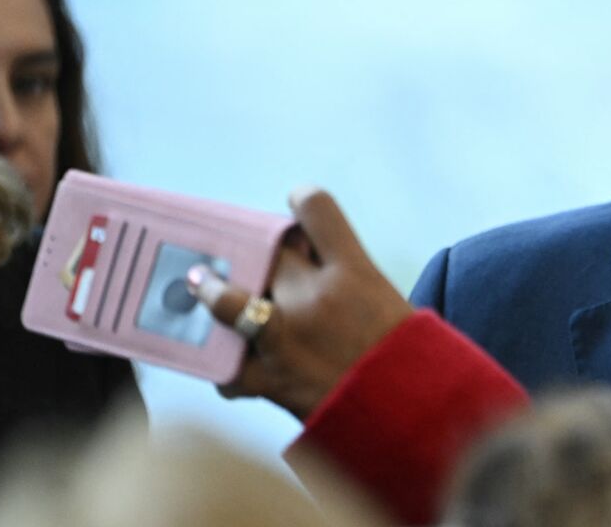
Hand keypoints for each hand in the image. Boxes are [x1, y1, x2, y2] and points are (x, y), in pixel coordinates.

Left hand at [190, 186, 412, 418]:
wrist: (410, 410)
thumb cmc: (400, 352)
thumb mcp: (382, 297)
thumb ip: (342, 273)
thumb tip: (299, 253)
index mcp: (353, 271)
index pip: (316, 207)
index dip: (301, 198)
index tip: (295, 202)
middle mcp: (316, 295)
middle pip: (269, 250)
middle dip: (262, 250)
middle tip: (254, 253)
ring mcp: (288, 336)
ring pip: (230, 298)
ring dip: (213, 291)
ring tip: (199, 283)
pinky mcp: (271, 378)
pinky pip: (228, 364)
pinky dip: (224, 363)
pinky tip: (225, 360)